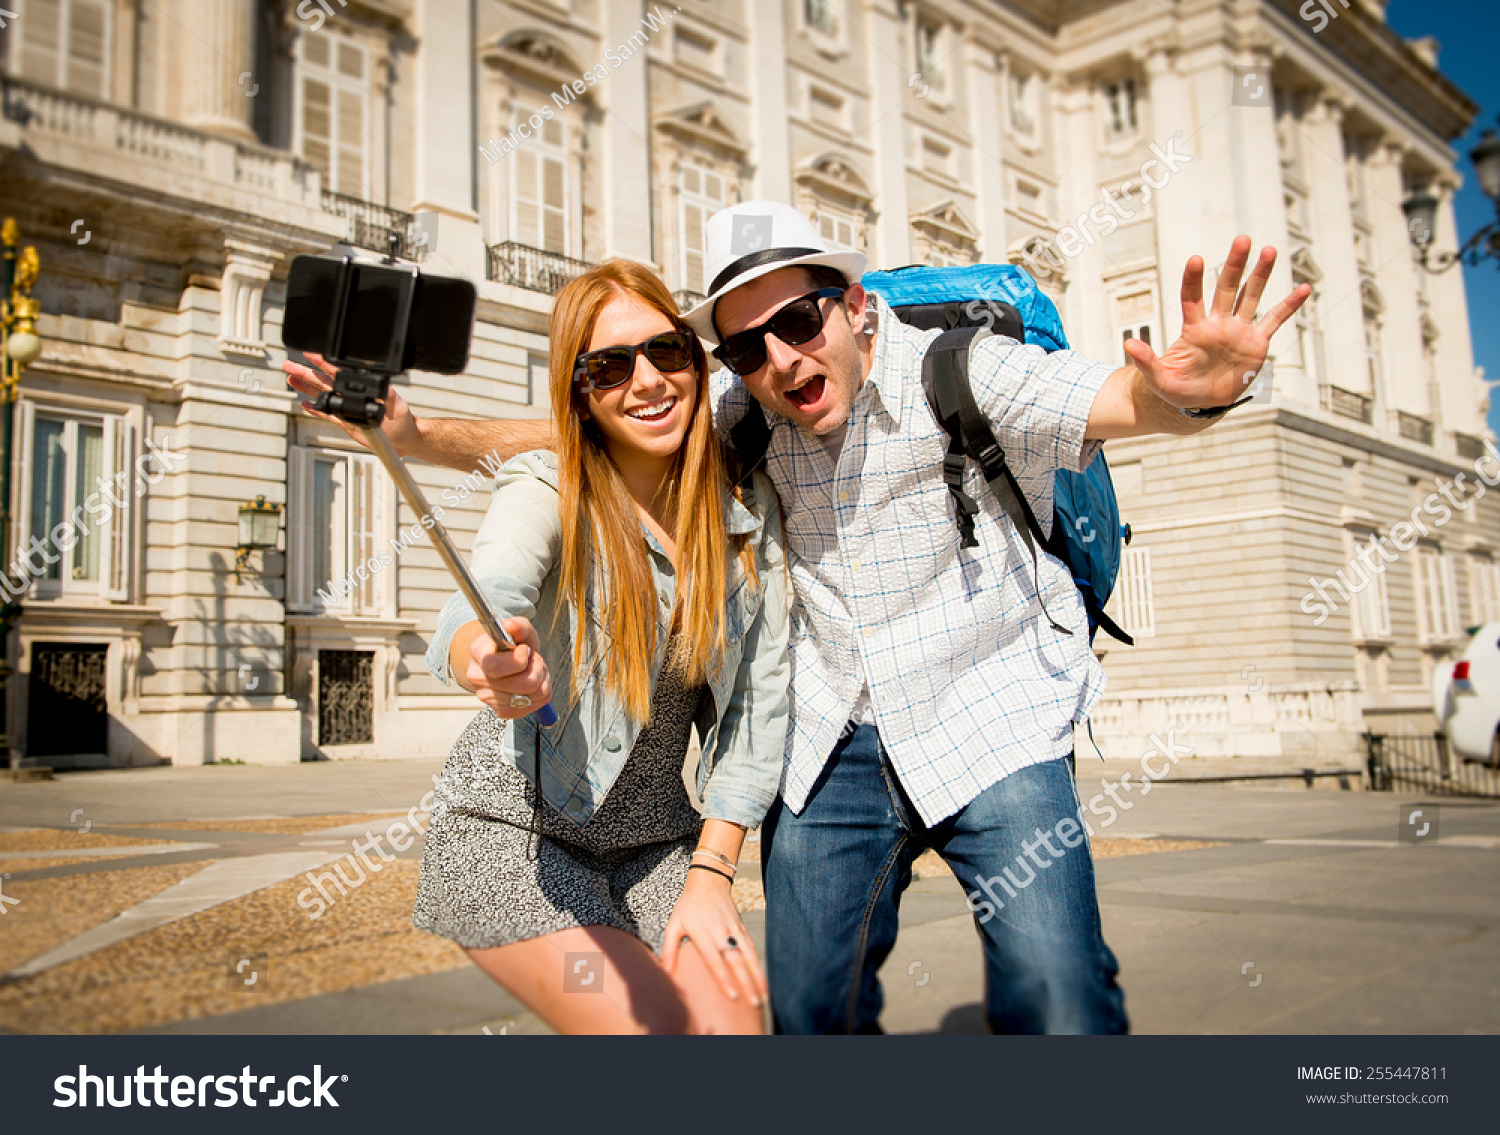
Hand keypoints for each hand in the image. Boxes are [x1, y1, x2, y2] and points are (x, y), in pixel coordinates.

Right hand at [282, 352, 421, 456]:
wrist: (404, 440)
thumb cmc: (404, 422)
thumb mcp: (398, 406)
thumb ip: (389, 395)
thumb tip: (383, 384)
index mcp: (361, 390)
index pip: (338, 372)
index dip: (323, 363)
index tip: (309, 353)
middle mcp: (351, 398)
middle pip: (323, 381)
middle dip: (306, 372)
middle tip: (289, 364)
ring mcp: (347, 409)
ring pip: (322, 395)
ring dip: (306, 387)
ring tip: (291, 378)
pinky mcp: (346, 423)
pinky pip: (327, 414)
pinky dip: (316, 409)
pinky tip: (305, 403)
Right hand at [462, 617, 552, 718]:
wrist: (500, 659)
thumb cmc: (510, 643)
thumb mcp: (517, 630)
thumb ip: (517, 626)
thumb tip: (510, 625)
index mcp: (478, 653)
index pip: (495, 666)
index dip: (518, 660)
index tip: (524, 650)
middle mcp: (478, 678)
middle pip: (524, 683)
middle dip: (538, 668)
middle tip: (533, 658)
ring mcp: (487, 697)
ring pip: (532, 695)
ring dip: (541, 680)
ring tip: (532, 669)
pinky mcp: (501, 711)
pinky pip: (532, 706)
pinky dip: (540, 695)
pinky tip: (532, 683)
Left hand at [662, 866, 765, 1007]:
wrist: (709, 881)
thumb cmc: (688, 906)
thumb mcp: (673, 924)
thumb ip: (669, 949)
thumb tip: (666, 973)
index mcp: (703, 933)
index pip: (715, 960)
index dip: (724, 978)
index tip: (732, 996)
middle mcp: (721, 932)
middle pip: (736, 961)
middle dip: (746, 983)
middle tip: (754, 1003)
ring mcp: (734, 929)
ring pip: (749, 955)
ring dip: (758, 977)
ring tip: (764, 997)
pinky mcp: (741, 928)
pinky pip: (752, 948)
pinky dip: (758, 965)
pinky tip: (763, 980)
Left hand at [1126, 235, 1310, 410]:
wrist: (1201, 403)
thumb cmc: (1177, 390)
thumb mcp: (1159, 380)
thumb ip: (1146, 362)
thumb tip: (1127, 344)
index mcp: (1194, 330)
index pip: (1192, 298)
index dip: (1193, 280)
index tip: (1194, 260)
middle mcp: (1218, 324)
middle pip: (1227, 288)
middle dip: (1234, 264)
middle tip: (1242, 239)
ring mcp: (1239, 331)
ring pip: (1251, 296)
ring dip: (1261, 275)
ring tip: (1269, 250)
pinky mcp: (1257, 343)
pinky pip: (1275, 320)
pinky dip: (1289, 306)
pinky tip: (1304, 289)